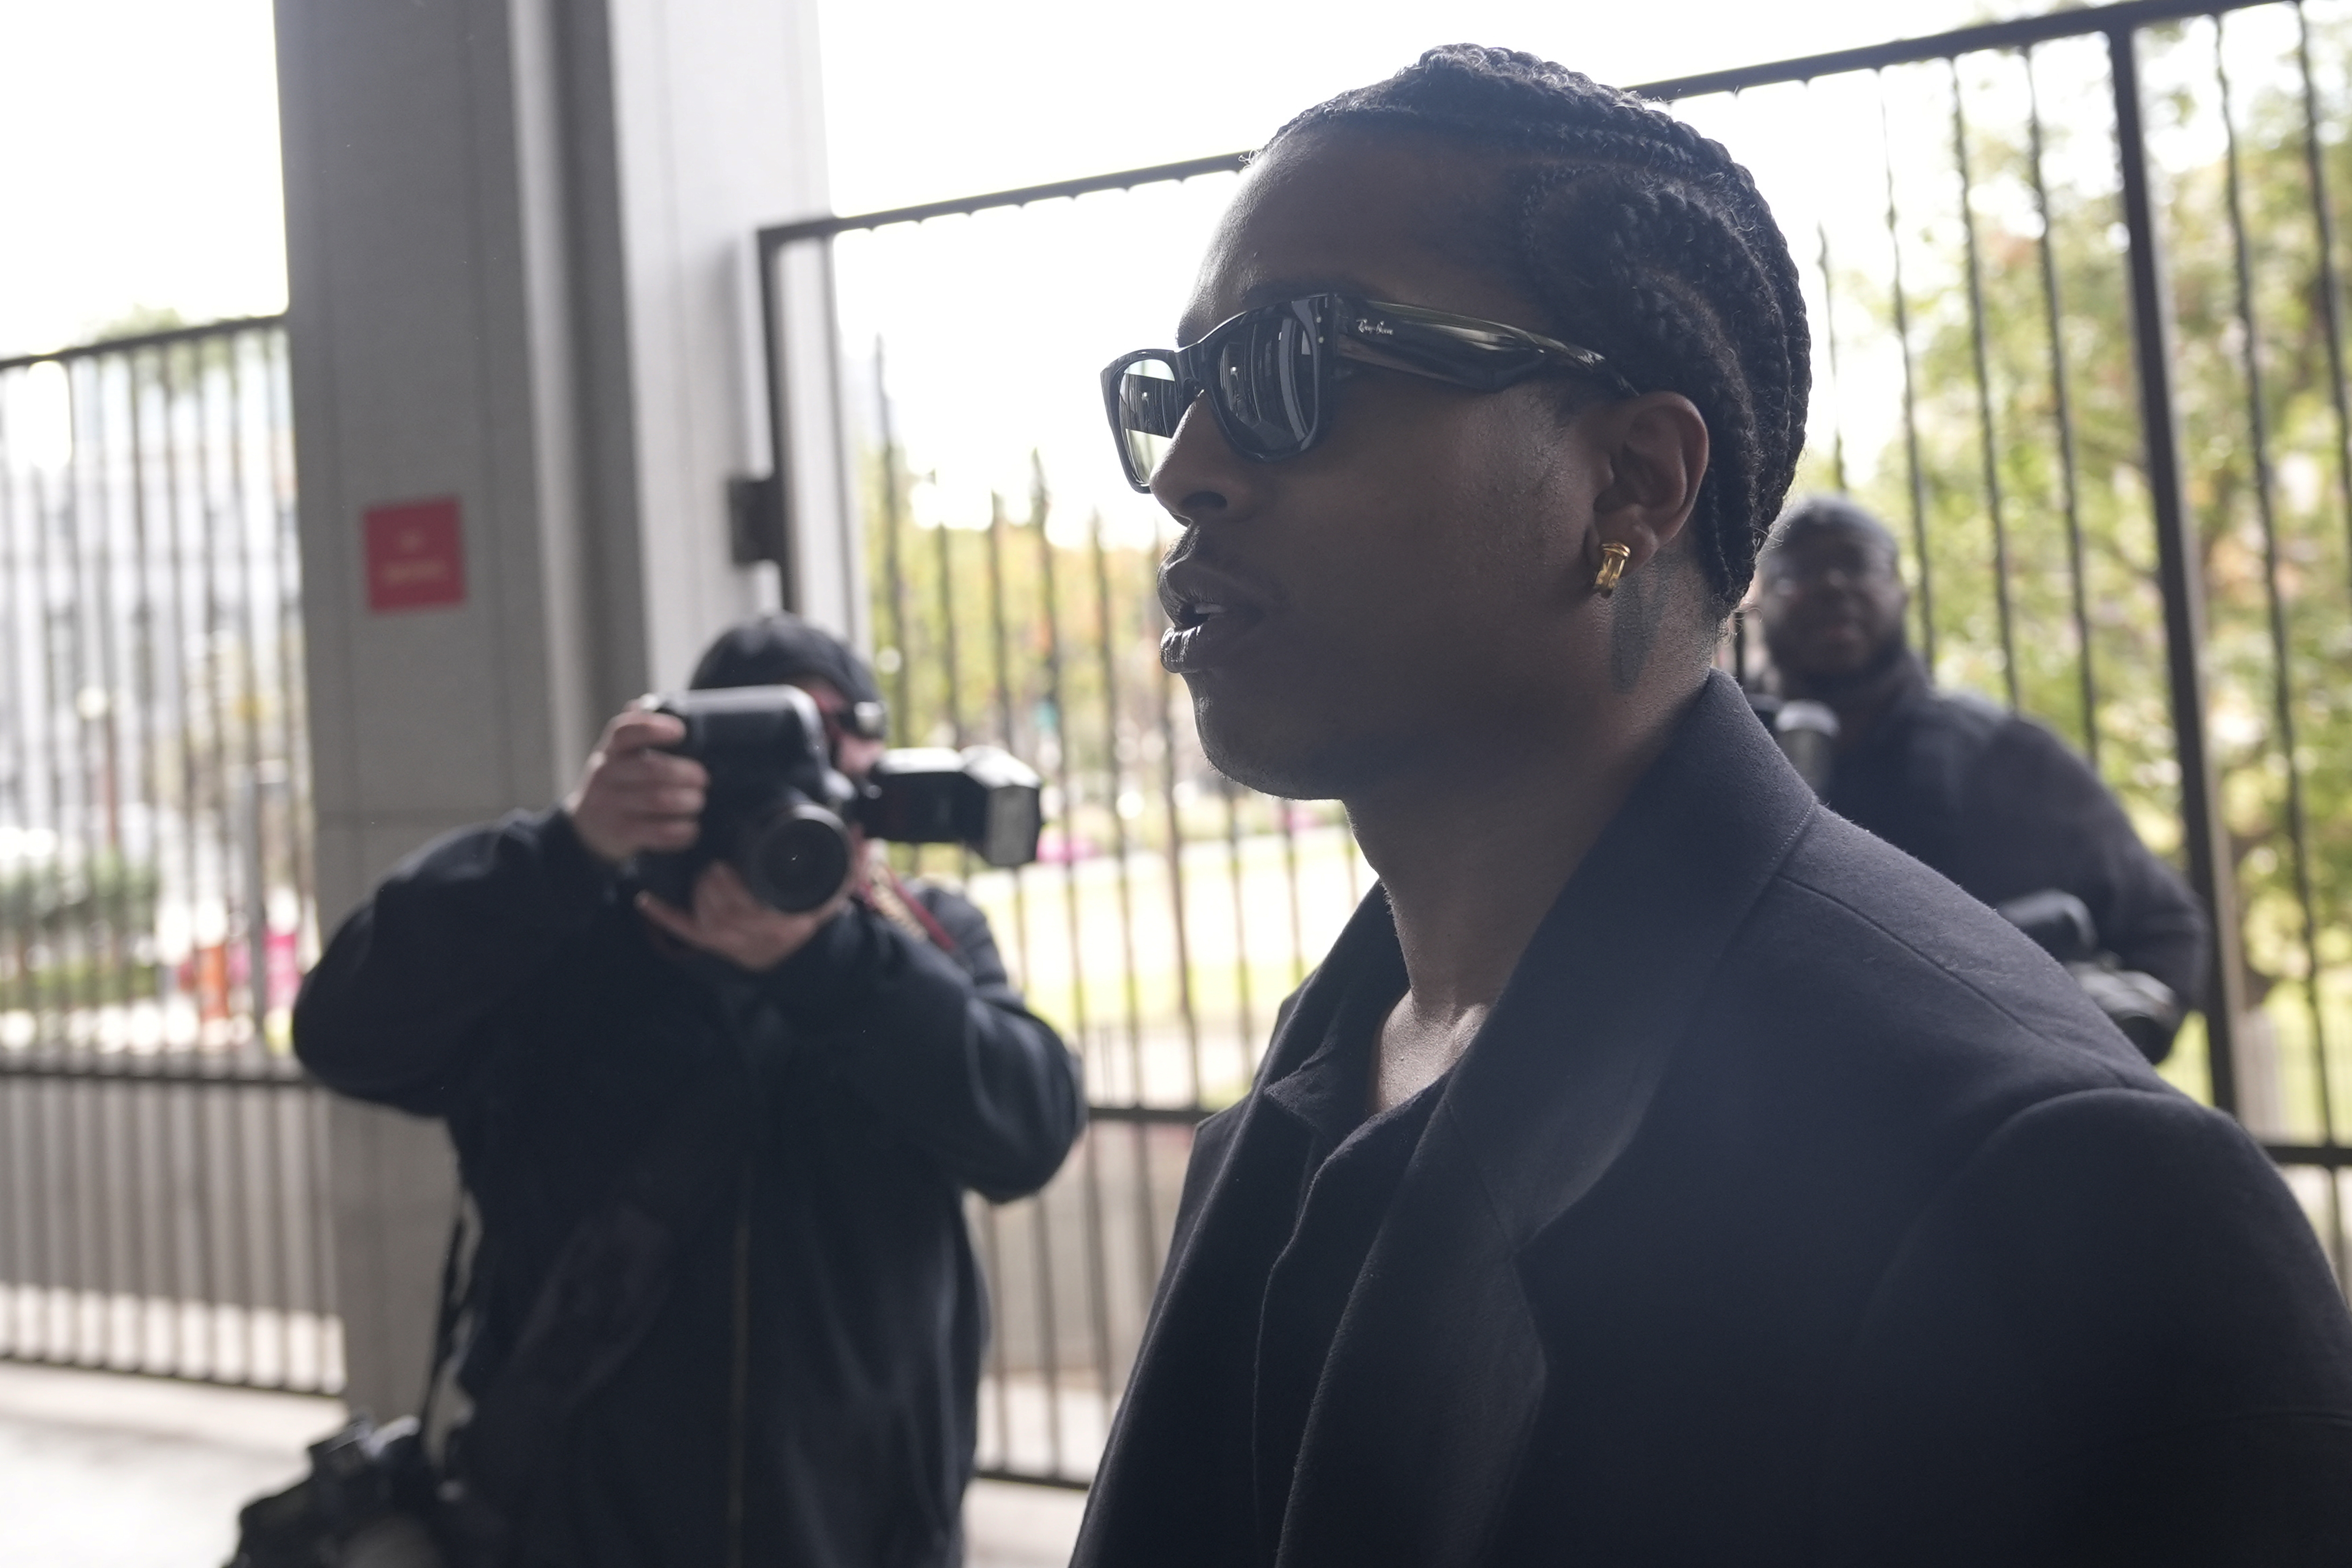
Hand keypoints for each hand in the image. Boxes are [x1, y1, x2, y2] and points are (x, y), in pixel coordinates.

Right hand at [564, 707, 706, 864]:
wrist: (587, 828)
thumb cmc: (617, 784)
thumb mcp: (619, 757)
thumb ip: (636, 734)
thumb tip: (652, 705)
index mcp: (611, 751)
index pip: (625, 732)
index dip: (653, 728)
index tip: (680, 730)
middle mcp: (607, 775)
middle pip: (650, 768)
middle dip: (683, 772)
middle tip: (703, 778)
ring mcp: (611, 805)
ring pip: (656, 800)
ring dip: (686, 801)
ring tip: (699, 801)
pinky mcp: (620, 833)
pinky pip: (656, 832)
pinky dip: (680, 831)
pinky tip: (691, 828)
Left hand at [636, 862, 850, 971]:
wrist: (801, 960)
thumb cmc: (810, 921)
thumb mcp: (833, 894)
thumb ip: (850, 864)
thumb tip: (861, 835)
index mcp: (776, 919)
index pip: (743, 904)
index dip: (728, 886)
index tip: (724, 867)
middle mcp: (750, 934)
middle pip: (718, 908)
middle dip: (711, 885)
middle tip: (715, 868)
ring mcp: (728, 940)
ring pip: (702, 917)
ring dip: (697, 895)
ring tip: (705, 877)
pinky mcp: (710, 943)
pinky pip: (682, 930)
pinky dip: (663, 914)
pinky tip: (645, 898)